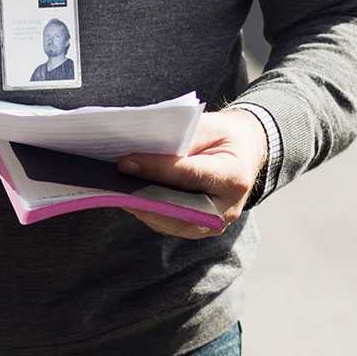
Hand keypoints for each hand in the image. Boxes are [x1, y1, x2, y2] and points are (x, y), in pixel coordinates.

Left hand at [114, 107, 268, 238]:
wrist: (244, 155)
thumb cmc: (223, 136)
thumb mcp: (208, 126)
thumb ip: (180, 140)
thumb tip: (140, 152)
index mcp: (234, 176)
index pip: (190, 175)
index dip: (156, 169)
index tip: (124, 162)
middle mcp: (227, 208)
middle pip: (177, 207)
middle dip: (142, 194)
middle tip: (111, 182)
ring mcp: (213, 224)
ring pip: (169, 221)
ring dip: (139, 206)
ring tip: (112, 190)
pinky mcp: (199, 229)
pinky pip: (168, 223)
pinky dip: (146, 211)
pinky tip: (126, 196)